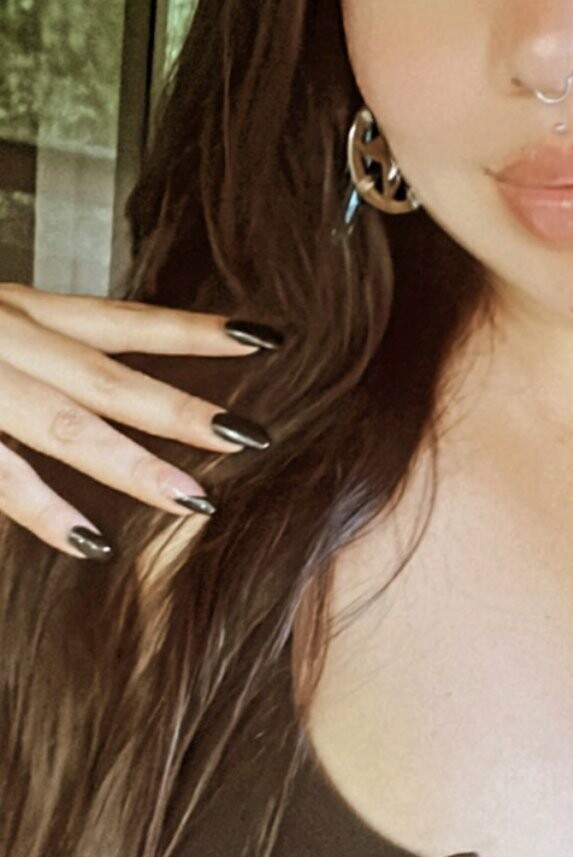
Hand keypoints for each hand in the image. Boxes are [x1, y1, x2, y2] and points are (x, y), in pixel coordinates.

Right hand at [0, 283, 281, 558]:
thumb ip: (41, 351)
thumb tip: (108, 389)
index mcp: (25, 312)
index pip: (125, 321)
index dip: (193, 332)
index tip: (262, 339)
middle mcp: (10, 341)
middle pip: (109, 380)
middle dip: (181, 412)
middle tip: (251, 438)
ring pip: (67, 428)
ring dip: (133, 466)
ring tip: (195, 501)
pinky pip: (3, 477)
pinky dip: (47, 512)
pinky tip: (93, 544)